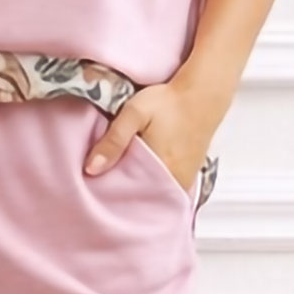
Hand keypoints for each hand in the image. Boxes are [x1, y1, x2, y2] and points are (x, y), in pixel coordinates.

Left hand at [82, 82, 214, 192]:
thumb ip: (113, 140)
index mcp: (161, 172)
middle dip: (124, 196)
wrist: (202, 93)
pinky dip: (152, 184)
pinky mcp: (189, 174)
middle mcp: (175, 182)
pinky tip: (141, 172)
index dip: (111, 196)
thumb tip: (91, 169)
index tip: (96, 191)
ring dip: (138, 190)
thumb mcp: (134, 114)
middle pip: (142, 200)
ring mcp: (184, 180)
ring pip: (154, 195)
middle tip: (105, 185)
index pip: (130, 198)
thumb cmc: (168, 102)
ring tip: (121, 178)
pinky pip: (166, 188)